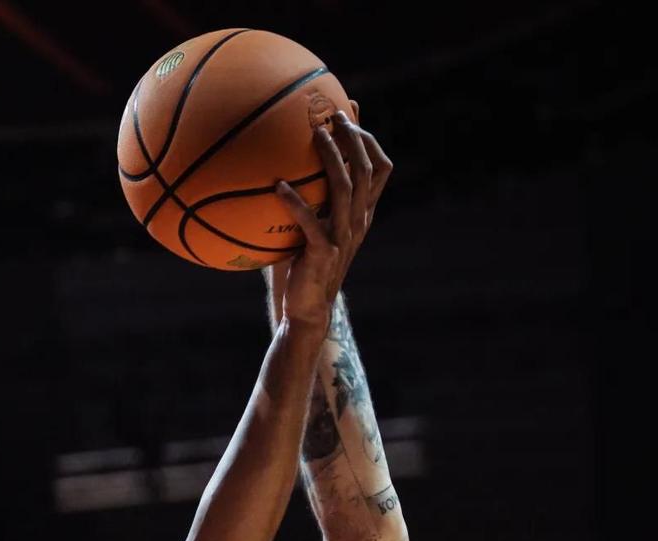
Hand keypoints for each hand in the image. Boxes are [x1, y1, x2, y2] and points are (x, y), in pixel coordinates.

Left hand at [267, 111, 392, 327]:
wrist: (307, 308)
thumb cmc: (304, 266)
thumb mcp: (312, 229)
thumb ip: (309, 201)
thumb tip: (287, 172)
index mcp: (360, 214)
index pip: (380, 170)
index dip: (370, 142)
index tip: (351, 118)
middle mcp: (358, 221)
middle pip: (365, 170)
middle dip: (353, 138)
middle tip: (334, 115)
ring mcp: (343, 236)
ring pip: (344, 188)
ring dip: (332, 158)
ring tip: (315, 135)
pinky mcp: (323, 252)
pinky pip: (310, 221)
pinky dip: (295, 202)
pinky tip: (278, 187)